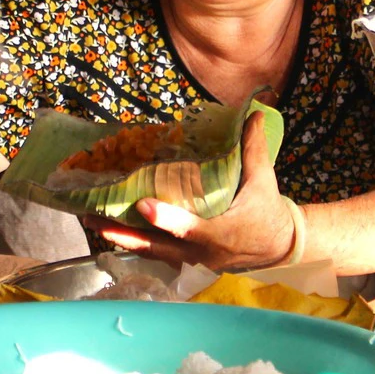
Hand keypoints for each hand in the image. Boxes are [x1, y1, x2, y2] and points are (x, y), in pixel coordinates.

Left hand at [89, 114, 296, 270]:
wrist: (280, 246)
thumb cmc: (269, 211)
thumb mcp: (263, 179)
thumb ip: (254, 147)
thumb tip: (253, 112)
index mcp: (220, 233)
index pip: (189, 229)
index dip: (166, 219)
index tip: (142, 205)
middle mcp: (202, 252)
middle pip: (157, 247)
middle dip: (124, 234)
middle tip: (94, 218)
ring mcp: (193, 260)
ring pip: (152, 253)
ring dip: (123, 239)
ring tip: (94, 223)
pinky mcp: (189, 262)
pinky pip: (158, 255)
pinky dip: (136, 244)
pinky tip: (116, 231)